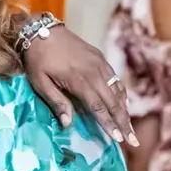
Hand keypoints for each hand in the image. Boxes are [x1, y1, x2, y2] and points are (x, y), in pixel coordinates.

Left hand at [22, 22, 137, 144]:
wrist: (42, 30)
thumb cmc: (37, 59)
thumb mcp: (40, 82)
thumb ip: (56, 102)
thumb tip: (68, 125)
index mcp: (79, 80)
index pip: (98, 107)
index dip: (108, 124)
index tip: (118, 139)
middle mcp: (94, 72)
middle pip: (113, 101)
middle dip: (124, 122)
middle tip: (133, 141)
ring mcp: (99, 63)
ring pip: (117, 90)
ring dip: (125, 110)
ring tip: (130, 128)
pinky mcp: (100, 57)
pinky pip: (115, 78)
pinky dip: (121, 94)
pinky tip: (123, 105)